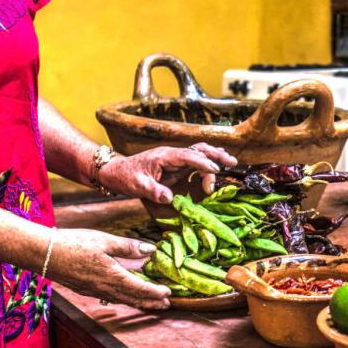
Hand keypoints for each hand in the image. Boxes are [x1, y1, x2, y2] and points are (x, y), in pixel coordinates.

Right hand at [47, 228, 169, 309]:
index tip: (168, 293)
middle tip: (166, 305)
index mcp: (113, 276)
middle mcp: (105, 288)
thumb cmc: (73, 243)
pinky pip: (110, 298)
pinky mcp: (86, 290)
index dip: (156, 292)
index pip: (140, 288)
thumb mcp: (104, 240)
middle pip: (133, 299)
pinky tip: (125, 296)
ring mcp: (94, 291)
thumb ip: (128, 247)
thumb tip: (150, 250)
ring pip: (122, 300)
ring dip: (138, 303)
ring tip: (151, 304)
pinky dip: (124, 299)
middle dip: (151, 302)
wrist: (44, 254)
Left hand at [99, 143, 236, 202]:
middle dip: (215, 154)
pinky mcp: (176, 166)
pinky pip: (195, 161)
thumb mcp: (138, 186)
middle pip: (198, 149)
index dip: (202, 162)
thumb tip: (169, 198)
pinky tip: (217, 166)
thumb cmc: (126, 177)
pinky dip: (208, 162)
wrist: (116, 172)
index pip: (187, 155)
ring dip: (215, 156)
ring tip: (230, 163)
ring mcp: (175, 159)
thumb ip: (153, 191)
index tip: (215, 171)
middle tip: (231, 162)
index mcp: (164, 156)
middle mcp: (172, 155)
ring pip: (199, 153)